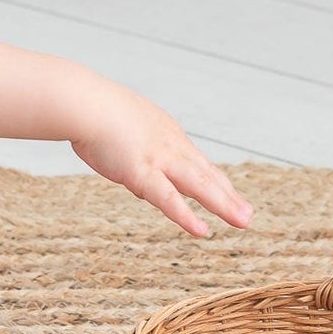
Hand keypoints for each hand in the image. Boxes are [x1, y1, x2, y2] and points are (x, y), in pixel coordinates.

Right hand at [70, 85, 252, 236]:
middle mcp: (170, 145)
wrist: (84, 102)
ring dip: (222, 204)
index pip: (197, 161)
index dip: (215, 179)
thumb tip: (136, 171)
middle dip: (228, 195)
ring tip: (243, 221)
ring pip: (199, 185)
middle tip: (247, 213)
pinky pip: (168, 199)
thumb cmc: (93, 110)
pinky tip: (202, 231)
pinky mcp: (142, 172)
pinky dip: (186, 216)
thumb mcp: (122, 126)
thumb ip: (133, 148)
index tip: (229, 193)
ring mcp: (159, 158)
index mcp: (166, 132)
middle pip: (206, 173)